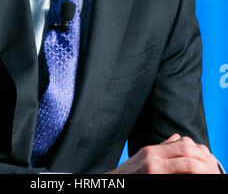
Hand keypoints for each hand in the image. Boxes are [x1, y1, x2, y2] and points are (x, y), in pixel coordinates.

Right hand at [106, 134, 220, 173]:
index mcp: (152, 151)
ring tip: (211, 175)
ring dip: (202, 169)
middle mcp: (152, 157)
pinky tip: (197, 179)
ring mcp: (152, 169)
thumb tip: (178, 137)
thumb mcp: (142, 159)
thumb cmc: (127, 177)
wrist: (110, 186)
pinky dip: (191, 176)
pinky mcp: (152, 177)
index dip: (200, 151)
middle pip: (187, 150)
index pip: (183, 143)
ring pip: (187, 164)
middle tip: (214, 170)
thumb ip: (161, 149)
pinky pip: (179, 175)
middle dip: (204, 160)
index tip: (209, 161)